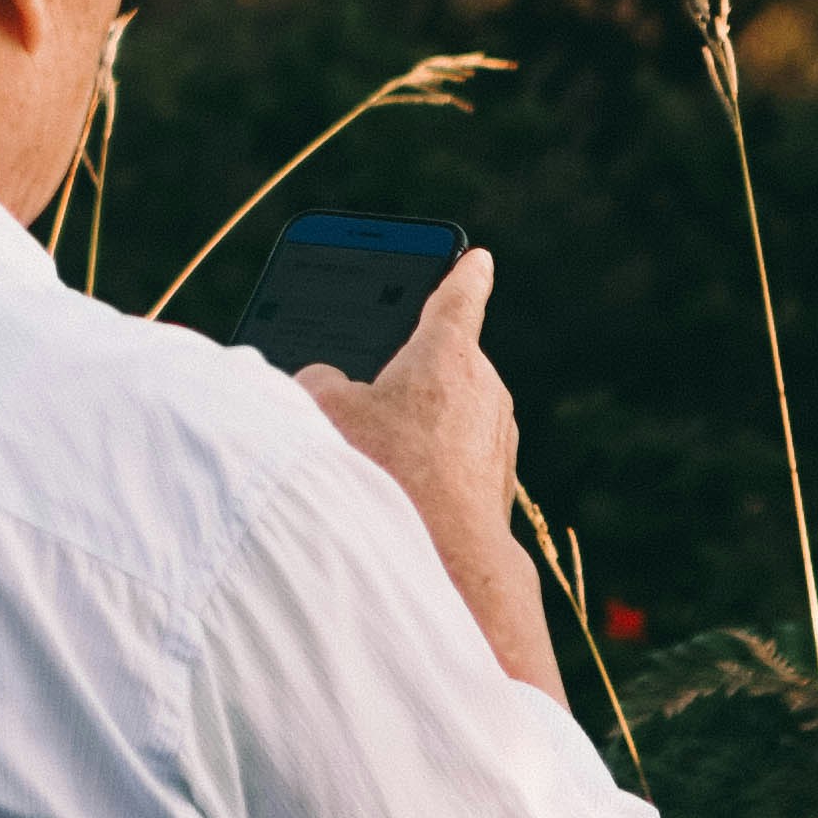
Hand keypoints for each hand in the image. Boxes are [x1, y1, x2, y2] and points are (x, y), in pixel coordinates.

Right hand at [299, 249, 562, 702]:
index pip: (457, 296)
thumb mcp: (324, 407)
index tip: (475, 259)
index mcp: (448, 351)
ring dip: (416, 425)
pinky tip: (395, 491)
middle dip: (407, 373)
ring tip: (370, 457)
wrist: (444, 557)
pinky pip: (457, 458)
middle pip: (442, 364)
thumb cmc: (386, 469)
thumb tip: (329, 383)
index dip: (457, 272)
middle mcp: (485, 387)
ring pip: (449, 415)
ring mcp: (497, 438)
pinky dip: (430, 465)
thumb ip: (320, 379)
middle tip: (365, 390)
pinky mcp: (498, 483)